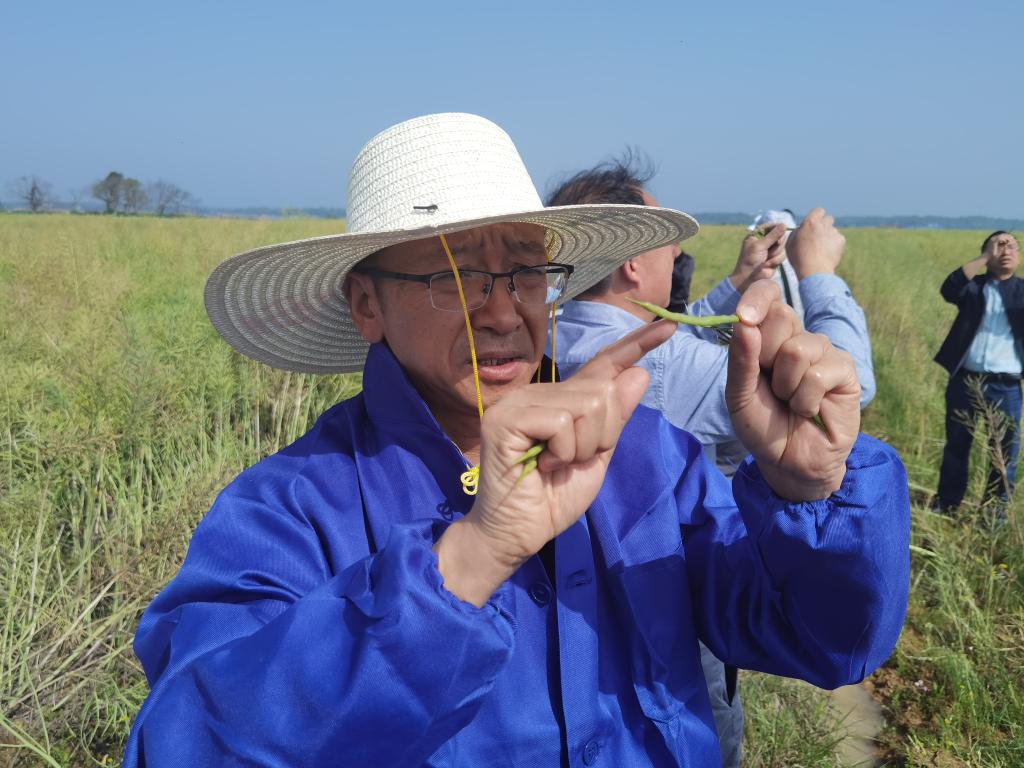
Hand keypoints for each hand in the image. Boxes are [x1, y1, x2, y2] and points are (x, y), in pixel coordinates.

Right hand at [435, 319, 675, 604]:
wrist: (516, 535)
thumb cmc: (551, 499)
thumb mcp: (596, 456)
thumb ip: (616, 417)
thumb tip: (640, 372)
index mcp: (559, 400)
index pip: (603, 365)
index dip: (635, 345)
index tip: (669, 326)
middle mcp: (537, 391)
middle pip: (602, 391)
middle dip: (601, 435)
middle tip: (569, 461)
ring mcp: (518, 401)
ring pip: (586, 405)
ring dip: (582, 447)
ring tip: (554, 465)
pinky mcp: (505, 417)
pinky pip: (562, 421)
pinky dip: (564, 451)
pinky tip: (542, 466)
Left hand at [726, 279, 860, 500]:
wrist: (788, 462)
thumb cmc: (762, 426)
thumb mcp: (739, 396)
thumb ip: (740, 360)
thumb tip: (744, 322)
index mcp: (767, 336)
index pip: (767, 296)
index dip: (758, 297)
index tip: (744, 317)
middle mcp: (797, 338)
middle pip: (781, 316)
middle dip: (765, 355)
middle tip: (771, 386)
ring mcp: (823, 352)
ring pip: (797, 349)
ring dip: (785, 386)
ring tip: (790, 402)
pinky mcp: (844, 370)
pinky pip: (817, 375)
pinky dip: (805, 401)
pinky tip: (809, 411)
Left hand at [730, 224, 786, 291]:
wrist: (749, 278)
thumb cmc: (750, 260)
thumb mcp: (760, 246)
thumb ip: (773, 236)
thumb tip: (784, 225)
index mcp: (757, 235)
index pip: (771, 226)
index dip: (778, 227)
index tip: (782, 229)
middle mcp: (765, 241)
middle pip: (780, 236)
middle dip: (776, 243)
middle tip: (769, 250)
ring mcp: (771, 250)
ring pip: (782, 247)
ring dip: (775, 254)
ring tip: (765, 259)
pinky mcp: (775, 259)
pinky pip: (783, 256)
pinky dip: (776, 261)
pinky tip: (767, 265)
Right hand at [786, 207, 843, 278]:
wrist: (814, 270)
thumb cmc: (799, 257)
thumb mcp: (790, 243)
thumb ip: (797, 232)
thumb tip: (801, 229)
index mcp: (810, 222)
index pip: (818, 211)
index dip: (816, 217)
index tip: (814, 224)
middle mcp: (824, 224)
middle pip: (828, 218)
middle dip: (824, 225)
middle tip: (818, 236)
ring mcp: (834, 232)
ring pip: (833, 230)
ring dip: (828, 236)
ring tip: (822, 249)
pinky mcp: (841, 241)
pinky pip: (838, 239)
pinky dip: (834, 244)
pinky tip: (828, 253)